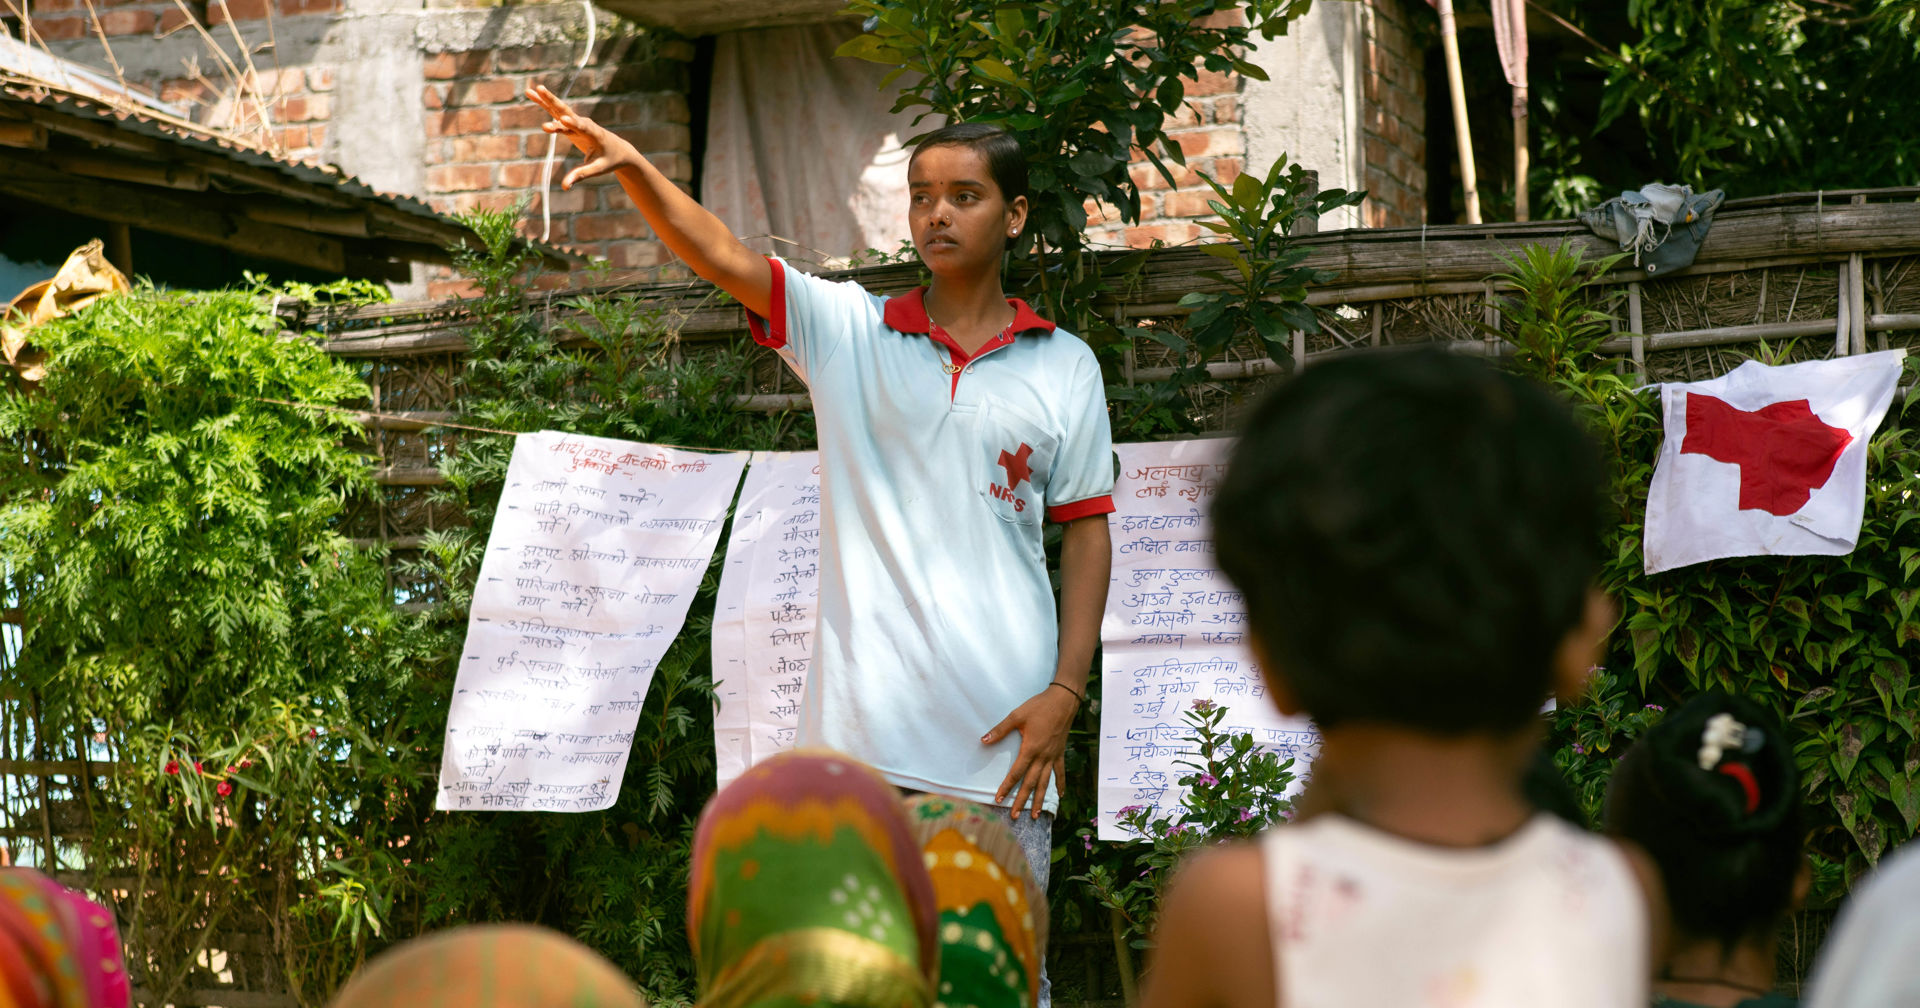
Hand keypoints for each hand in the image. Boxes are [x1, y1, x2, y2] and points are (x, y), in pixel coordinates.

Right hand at [526, 84, 641, 189]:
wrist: (619, 149)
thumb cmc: (609, 160)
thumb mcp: (598, 170)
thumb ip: (581, 175)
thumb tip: (565, 187)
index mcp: (595, 134)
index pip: (583, 128)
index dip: (574, 124)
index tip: (564, 119)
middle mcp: (585, 124)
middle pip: (567, 111)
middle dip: (554, 102)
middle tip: (542, 91)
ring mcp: (577, 121)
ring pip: (559, 109)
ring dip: (546, 100)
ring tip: (531, 91)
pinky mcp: (572, 122)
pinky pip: (556, 113)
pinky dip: (545, 104)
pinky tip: (532, 94)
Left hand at [982, 685, 1078, 818]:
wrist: (1063, 701)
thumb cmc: (1039, 707)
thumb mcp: (1017, 716)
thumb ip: (1000, 730)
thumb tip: (983, 740)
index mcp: (1031, 749)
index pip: (1016, 773)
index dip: (1007, 786)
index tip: (999, 799)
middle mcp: (1043, 756)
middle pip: (1031, 783)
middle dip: (1022, 800)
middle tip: (1015, 815)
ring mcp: (1053, 756)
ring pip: (1045, 782)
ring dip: (1040, 799)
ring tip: (1036, 815)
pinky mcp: (1060, 753)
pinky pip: (1060, 772)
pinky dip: (1060, 784)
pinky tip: (1060, 796)